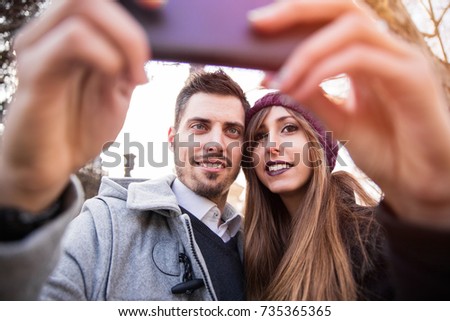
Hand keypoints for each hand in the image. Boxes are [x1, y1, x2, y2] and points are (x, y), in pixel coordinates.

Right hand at [0, 0, 148, 212]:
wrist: (51, 166)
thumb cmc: (79, 127)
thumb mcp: (116, 93)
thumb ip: (127, 65)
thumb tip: (151, 41)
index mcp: (70, 33)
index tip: (159, 5)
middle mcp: (49, 33)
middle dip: (130, 23)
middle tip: (146, 58)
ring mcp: (39, 49)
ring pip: (81, 6)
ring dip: (124, 39)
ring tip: (135, 78)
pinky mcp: (34, 73)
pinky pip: (72, 41)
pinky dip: (107, 54)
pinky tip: (117, 77)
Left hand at [249, 0, 449, 227]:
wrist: (419, 182)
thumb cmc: (384, 150)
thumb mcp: (337, 121)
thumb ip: (310, 95)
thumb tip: (272, 75)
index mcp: (368, 57)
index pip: (332, 19)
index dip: (295, 13)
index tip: (255, 24)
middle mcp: (387, 51)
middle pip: (343, 8)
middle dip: (297, 10)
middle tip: (257, 24)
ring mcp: (403, 60)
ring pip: (352, 28)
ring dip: (306, 51)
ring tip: (279, 79)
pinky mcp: (412, 78)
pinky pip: (361, 60)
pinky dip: (324, 71)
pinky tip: (301, 90)